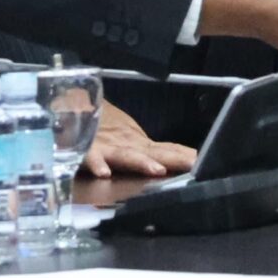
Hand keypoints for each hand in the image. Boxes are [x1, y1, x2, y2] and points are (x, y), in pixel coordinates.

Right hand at [80, 100, 197, 179]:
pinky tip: (103, 173)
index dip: (186, 157)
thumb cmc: (102, 124)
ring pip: (126, 155)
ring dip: (140, 162)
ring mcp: (107, 147)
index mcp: (139, 144)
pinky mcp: (85, 151)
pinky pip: (89, 158)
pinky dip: (96, 164)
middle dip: (173, 160)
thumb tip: (188, 157)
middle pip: (153, 153)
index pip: (167, 150)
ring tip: (155, 170)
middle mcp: (126, 145)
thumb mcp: (129, 137)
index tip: (204, 163)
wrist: (73, 104)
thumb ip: (152, 150)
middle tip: (192, 165)